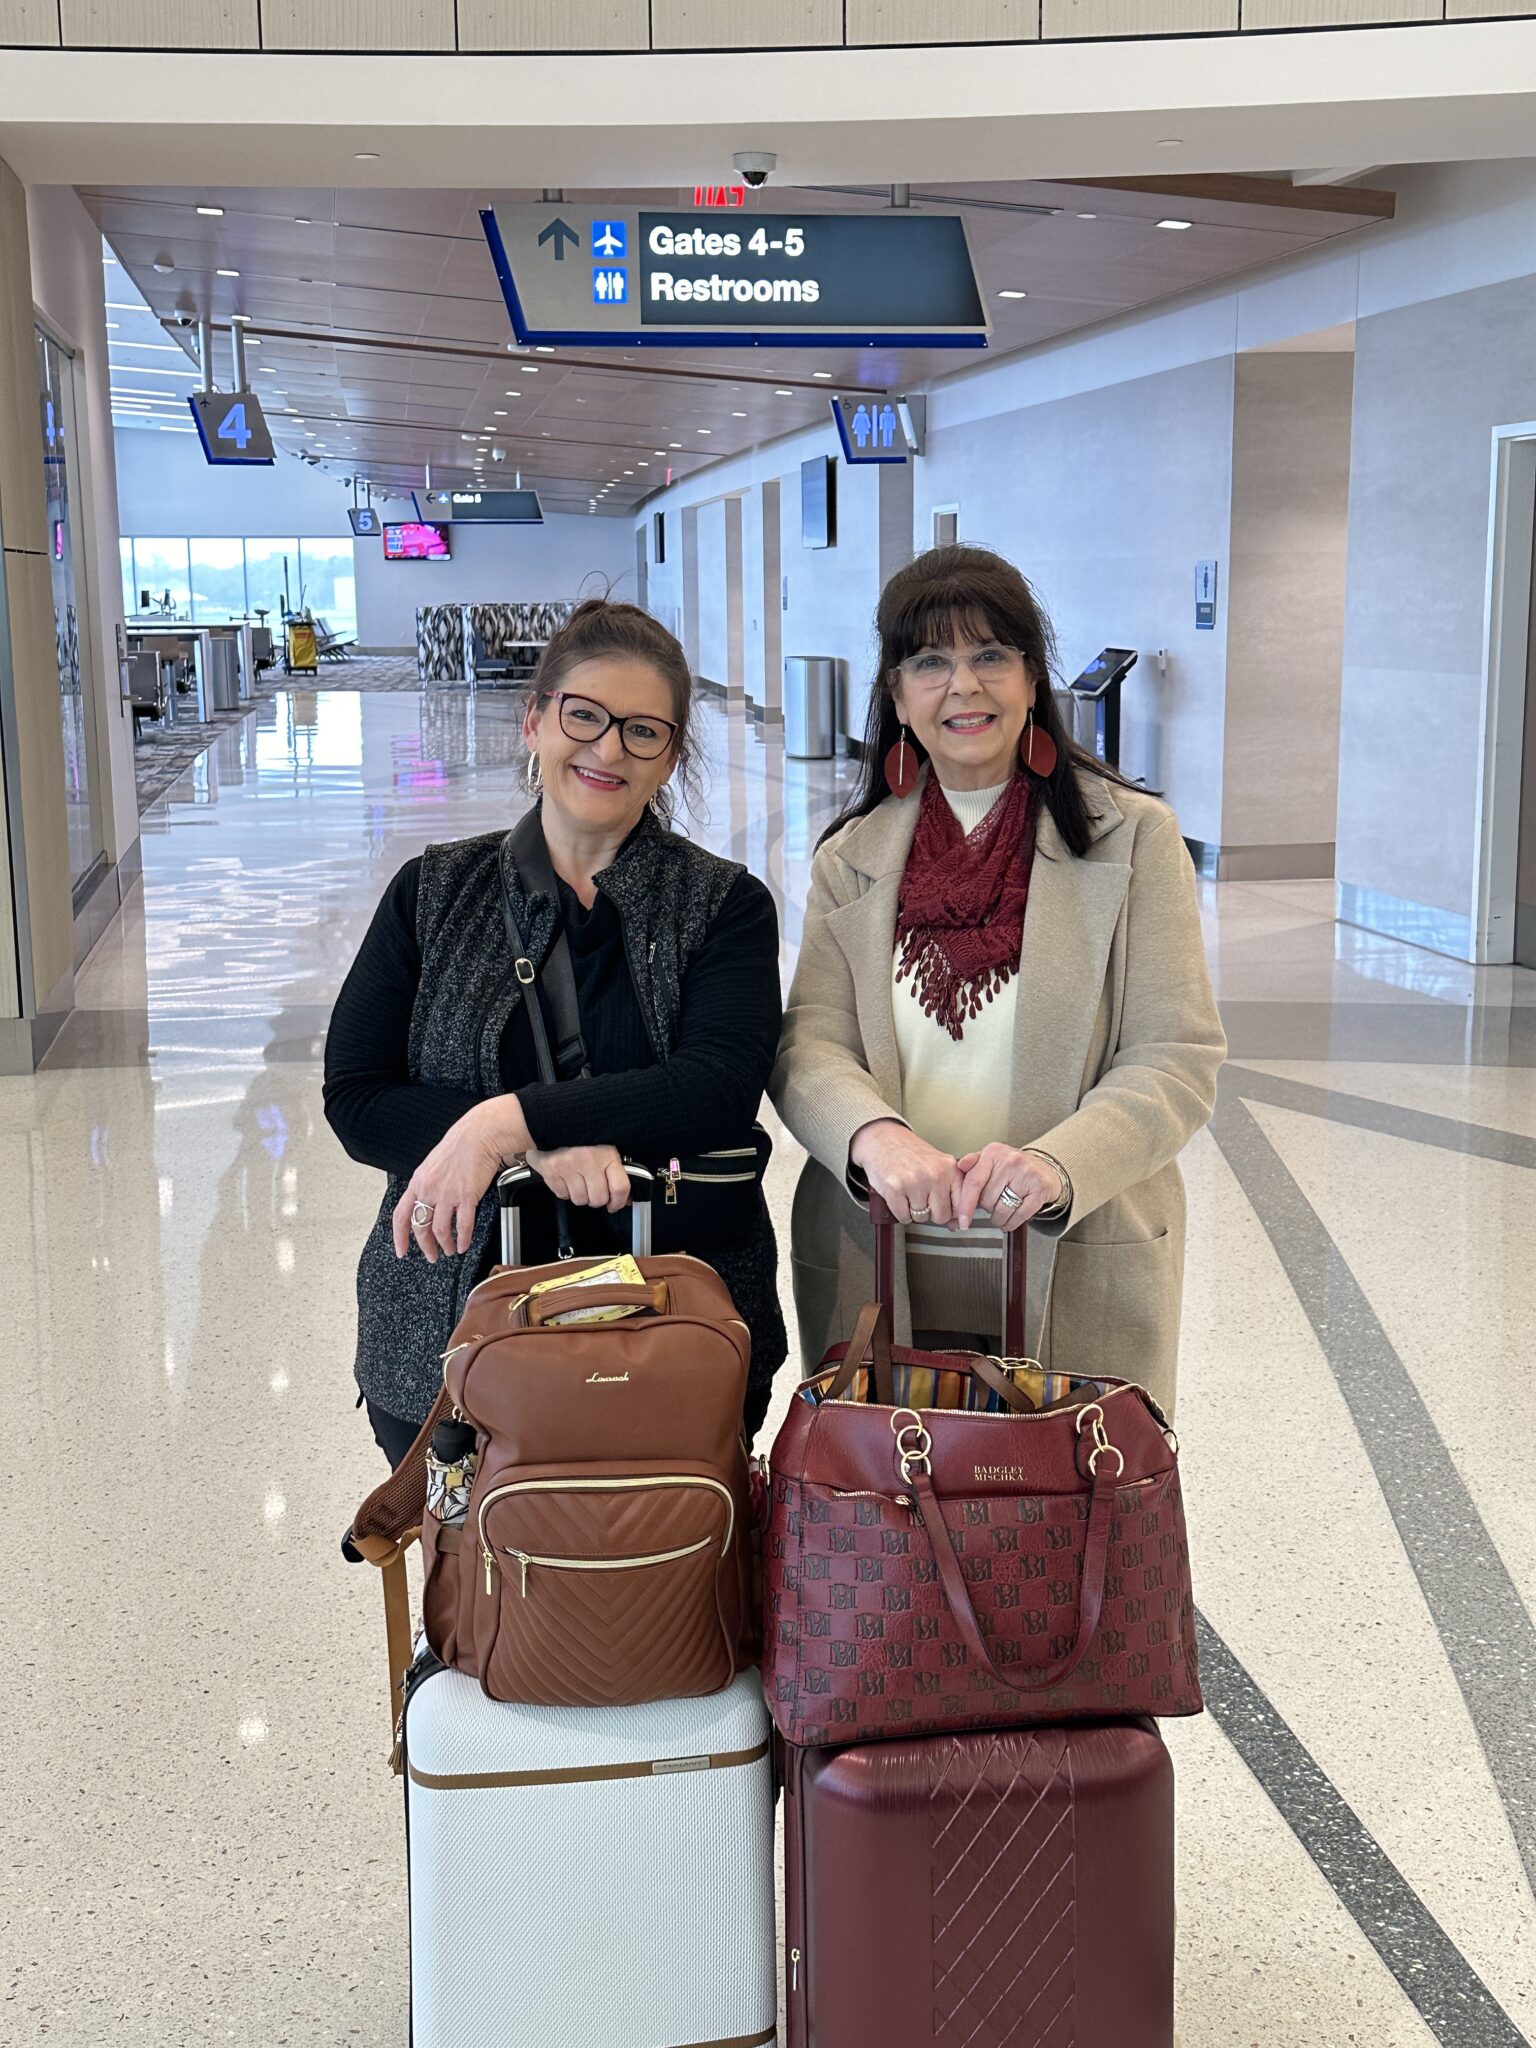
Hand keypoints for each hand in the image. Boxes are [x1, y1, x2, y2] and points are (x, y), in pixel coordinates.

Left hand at [393, 1098, 523, 1261]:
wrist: (480, 1134)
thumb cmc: (461, 1145)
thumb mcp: (433, 1164)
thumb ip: (427, 1184)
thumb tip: (427, 1202)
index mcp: (418, 1182)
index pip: (401, 1215)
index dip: (399, 1237)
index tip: (401, 1250)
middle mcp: (429, 1189)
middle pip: (420, 1227)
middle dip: (425, 1246)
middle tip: (431, 1255)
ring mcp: (447, 1194)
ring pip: (439, 1230)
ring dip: (444, 1245)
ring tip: (449, 1250)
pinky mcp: (467, 1196)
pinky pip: (463, 1225)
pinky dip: (463, 1239)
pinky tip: (463, 1245)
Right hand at [526, 1144, 630, 1213]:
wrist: (558, 1124)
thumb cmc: (586, 1139)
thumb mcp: (606, 1150)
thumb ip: (617, 1173)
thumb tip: (625, 1199)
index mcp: (606, 1154)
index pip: (619, 1188)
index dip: (619, 1202)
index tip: (615, 1204)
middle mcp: (587, 1161)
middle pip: (598, 1199)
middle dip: (597, 1198)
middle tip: (594, 1189)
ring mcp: (567, 1166)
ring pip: (579, 1200)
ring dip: (580, 1195)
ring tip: (578, 1180)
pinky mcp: (550, 1170)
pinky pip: (562, 1195)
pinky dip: (565, 1190)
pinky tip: (566, 1177)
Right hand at [849, 1119, 962, 1226]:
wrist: (882, 1139)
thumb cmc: (910, 1154)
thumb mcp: (937, 1166)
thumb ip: (950, 1192)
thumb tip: (956, 1225)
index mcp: (949, 1168)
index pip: (961, 1205)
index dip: (954, 1213)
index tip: (949, 1214)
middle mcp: (934, 1175)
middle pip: (941, 1216)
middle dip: (931, 1213)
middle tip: (922, 1198)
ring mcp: (914, 1182)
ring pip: (921, 1218)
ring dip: (914, 1211)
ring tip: (908, 1193)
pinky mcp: (894, 1189)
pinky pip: (903, 1217)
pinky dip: (900, 1212)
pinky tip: (898, 1196)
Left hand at [955, 1145, 1064, 1232]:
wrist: (1045, 1168)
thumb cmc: (1013, 1166)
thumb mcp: (992, 1158)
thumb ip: (974, 1162)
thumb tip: (960, 1166)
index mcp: (994, 1153)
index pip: (974, 1182)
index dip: (966, 1204)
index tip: (962, 1220)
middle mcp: (1010, 1161)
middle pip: (987, 1200)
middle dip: (987, 1207)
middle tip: (993, 1202)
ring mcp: (1027, 1174)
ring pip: (1002, 1210)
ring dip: (998, 1218)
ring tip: (1000, 1213)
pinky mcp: (1040, 1189)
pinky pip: (1020, 1215)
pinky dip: (1011, 1223)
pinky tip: (1009, 1221)